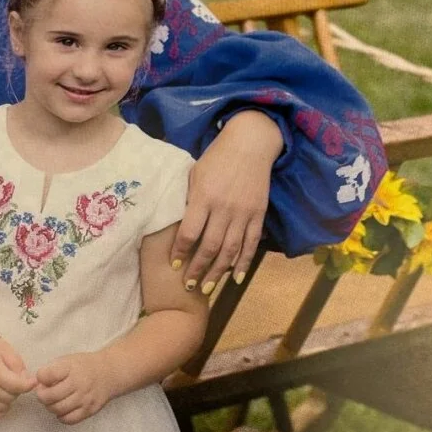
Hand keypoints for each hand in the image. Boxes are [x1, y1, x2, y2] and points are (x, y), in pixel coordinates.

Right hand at [0, 335, 36, 418]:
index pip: (17, 386)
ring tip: (6, 389)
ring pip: (2, 407)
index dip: (29, 385)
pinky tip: (1, 401)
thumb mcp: (3, 348)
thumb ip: (16, 364)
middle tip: (15, 381)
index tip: (33, 381)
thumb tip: (25, 379)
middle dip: (17, 390)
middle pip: (11, 397)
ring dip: (8, 400)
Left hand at [33, 352, 114, 425]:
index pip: (47, 375)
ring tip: (52, 401)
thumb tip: (37, 384)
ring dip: (50, 406)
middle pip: (50, 396)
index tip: (42, 378)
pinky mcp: (89, 410)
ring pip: (58, 409)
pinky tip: (62, 409)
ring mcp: (84, 398)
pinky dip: (61, 416)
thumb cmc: (83, 366)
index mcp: (71, 368)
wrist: (109, 373)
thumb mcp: (68, 360)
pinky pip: (69, 419)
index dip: (40, 377)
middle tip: (43, 393)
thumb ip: (52, 370)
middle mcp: (78, 383)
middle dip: (41, 395)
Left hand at [170, 111, 283, 292]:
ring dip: (218, 272)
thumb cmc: (217, 158)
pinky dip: (244, 262)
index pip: (189, 232)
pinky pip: (252, 244)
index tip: (173, 265)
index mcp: (204, 197)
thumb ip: (188, 200)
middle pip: (209, 247)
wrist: (251, 143)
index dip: (180, 251)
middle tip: (188, 285)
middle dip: (198, 269)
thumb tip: (176, 225)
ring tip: (208, 288)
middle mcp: (224, 208)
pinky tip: (237, 278)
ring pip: (230, 250)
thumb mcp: (195, 174)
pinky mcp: (258, 214)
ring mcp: (243, 213)